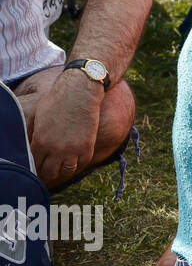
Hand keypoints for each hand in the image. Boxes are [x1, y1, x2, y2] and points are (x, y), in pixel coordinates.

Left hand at [28, 71, 100, 187]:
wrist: (80, 93)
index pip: (34, 164)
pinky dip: (77, 163)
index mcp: (41, 142)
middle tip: (46, 169)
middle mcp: (57, 150)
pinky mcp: (88, 146)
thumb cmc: (56, 101)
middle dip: (46, 172)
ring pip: (66, 171)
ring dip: (62, 170)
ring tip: (60, 166)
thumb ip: (31, 134)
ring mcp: (74, 149)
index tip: (36, 166)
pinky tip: (73, 159)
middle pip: (49, 173)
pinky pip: (82, 164)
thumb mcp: (36, 116)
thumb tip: (28, 145)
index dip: (34, 165)